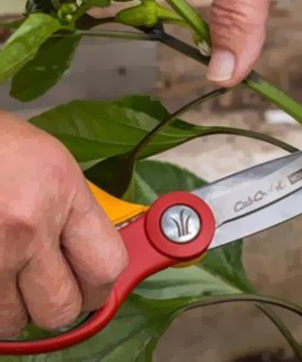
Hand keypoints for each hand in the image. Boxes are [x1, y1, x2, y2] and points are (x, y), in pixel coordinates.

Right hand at [0, 111, 126, 336]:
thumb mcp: (51, 166)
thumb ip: (73, 215)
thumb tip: (88, 264)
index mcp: (63, 192)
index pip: (106, 267)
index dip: (100, 288)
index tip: (89, 290)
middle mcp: (27, 225)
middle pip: (61, 308)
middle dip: (54, 307)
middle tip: (43, 290)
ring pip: (12, 321)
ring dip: (11, 308)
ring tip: (5, 275)